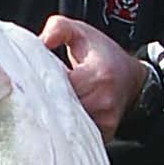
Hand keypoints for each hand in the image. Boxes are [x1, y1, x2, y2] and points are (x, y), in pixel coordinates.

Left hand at [40, 15, 145, 140]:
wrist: (131, 78)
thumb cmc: (104, 54)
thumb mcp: (81, 32)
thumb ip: (58, 28)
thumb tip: (41, 42)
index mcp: (97, 75)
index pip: (58, 86)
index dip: (40, 82)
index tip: (31, 79)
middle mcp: (103, 101)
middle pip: (60, 109)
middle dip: (44, 101)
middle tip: (35, 92)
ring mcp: (104, 120)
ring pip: (67, 125)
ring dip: (54, 116)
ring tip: (49, 103)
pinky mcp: (104, 133)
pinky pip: (78, 136)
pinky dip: (67, 128)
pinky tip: (61, 116)